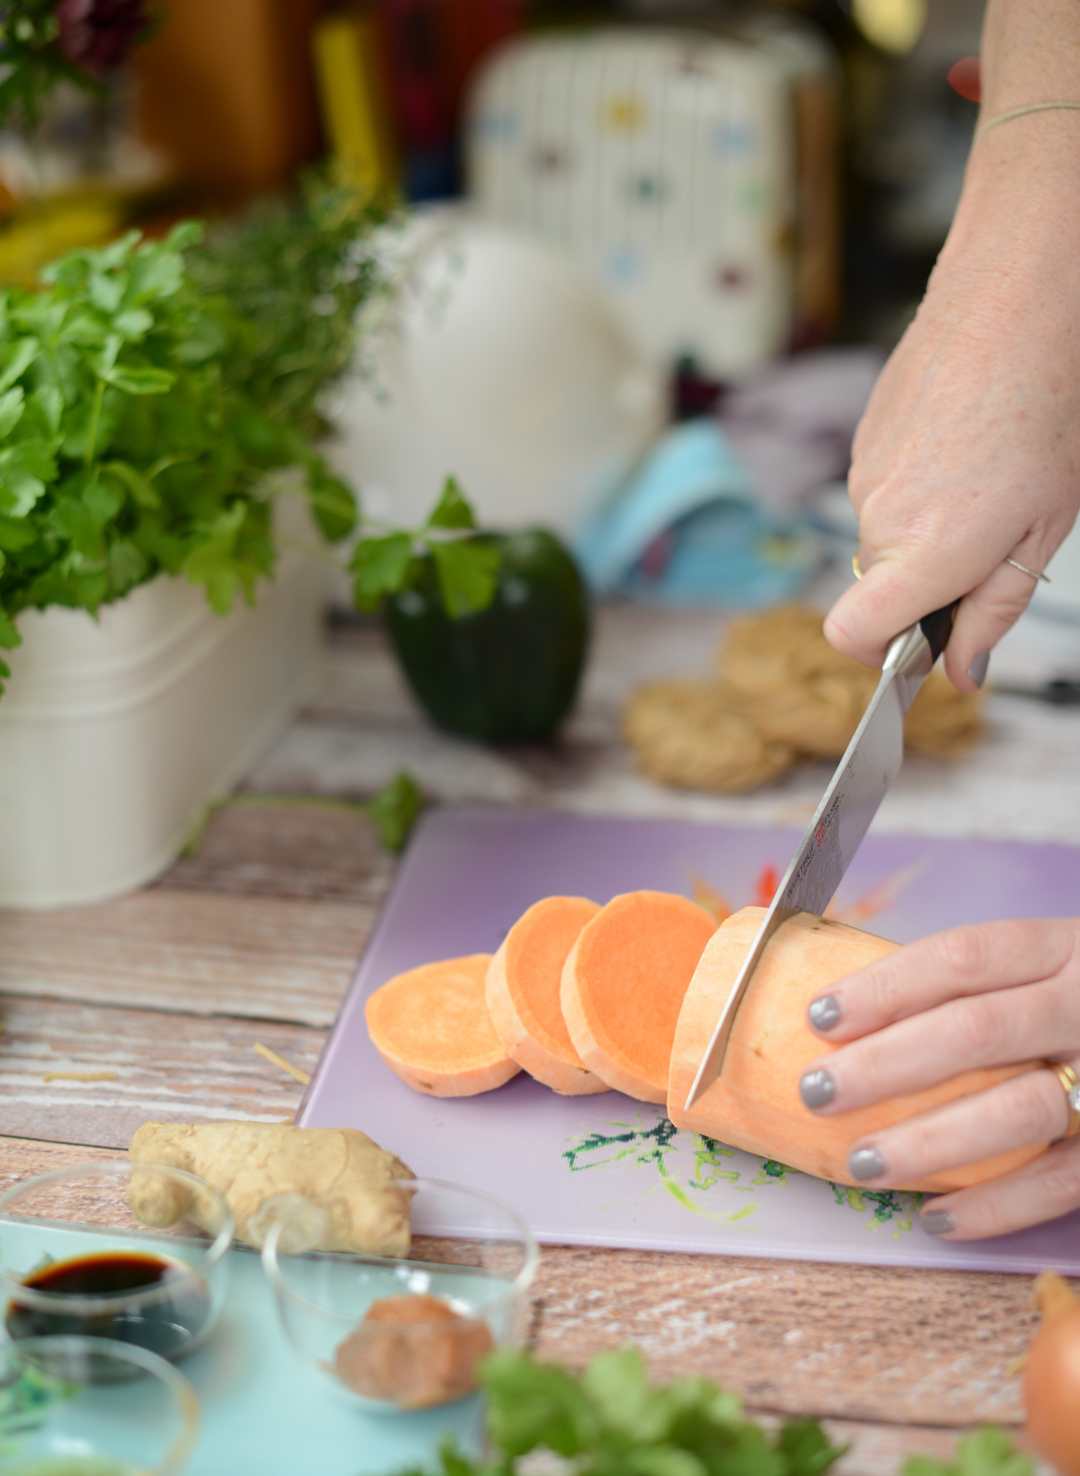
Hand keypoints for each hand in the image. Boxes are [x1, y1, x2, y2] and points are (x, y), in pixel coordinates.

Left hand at [798, 918, 1079, 1237]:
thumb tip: (854, 1018)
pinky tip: (934, 1217)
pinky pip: (1063, 1183)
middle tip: (816, 1091)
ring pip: (1019, 1111)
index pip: (965, 957)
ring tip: (863, 1162)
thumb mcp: (1059, 964)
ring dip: (931, 1142)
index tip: (820, 1015)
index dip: (888, 985)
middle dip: (887, 1064)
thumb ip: (986, 985)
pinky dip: (995, 1207)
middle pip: (978, 1031)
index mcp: (1067, 948)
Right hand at [824, 120, 1079, 691]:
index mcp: (930, 549)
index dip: (880, 653)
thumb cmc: (1049, 405)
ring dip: (924, 529)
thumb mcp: (1044, 531)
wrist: (1019, 299)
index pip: (851, 634)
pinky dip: (916, 486)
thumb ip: (993, 610)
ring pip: (884, 537)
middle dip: (926, 583)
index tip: (921, 646)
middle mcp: (882, 516)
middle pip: (879, 589)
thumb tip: (963, 671)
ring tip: (985, 478)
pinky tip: (963, 447)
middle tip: (993, 538)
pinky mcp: (863, 439)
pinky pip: (881, 490)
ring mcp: (865, 474)